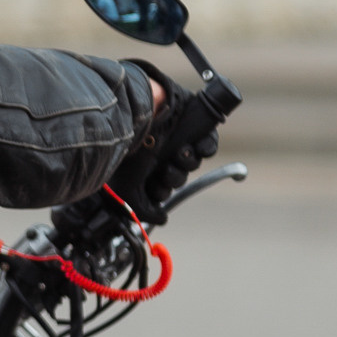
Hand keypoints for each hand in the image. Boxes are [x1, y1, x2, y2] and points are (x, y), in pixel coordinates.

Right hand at [110, 70, 218, 223]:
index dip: (162, 191)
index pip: (161, 188)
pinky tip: (195, 147)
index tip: (156, 187)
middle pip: (178, 177)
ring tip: (179, 153)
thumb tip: (162, 219)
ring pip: (192, 162)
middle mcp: (160, 154)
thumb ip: (144, 211)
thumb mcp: (128, 191)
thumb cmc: (131, 151)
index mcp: (143, 167)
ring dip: (187, 163)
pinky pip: (208, 144)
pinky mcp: (194, 125)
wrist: (142, 117)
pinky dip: (204, 148)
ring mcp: (177, 139)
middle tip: (166, 169)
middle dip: (174, 177)